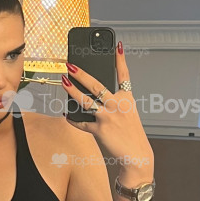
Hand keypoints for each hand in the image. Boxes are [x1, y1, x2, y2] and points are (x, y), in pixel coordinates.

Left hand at [62, 42, 152, 174]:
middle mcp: (118, 105)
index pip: (124, 75)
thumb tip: (91, 95)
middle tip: (70, 64)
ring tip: (63, 81)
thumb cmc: (130, 133)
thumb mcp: (127, 113)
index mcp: (127, 98)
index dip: (121, 59)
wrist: (136, 156)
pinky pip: (82, 122)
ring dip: (72, 91)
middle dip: (81, 73)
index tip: (117, 45)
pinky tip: (66, 115)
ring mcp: (108, 117)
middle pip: (97, 85)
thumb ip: (112, 103)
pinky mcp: (100, 130)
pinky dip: (73, 120)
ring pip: (86, 101)